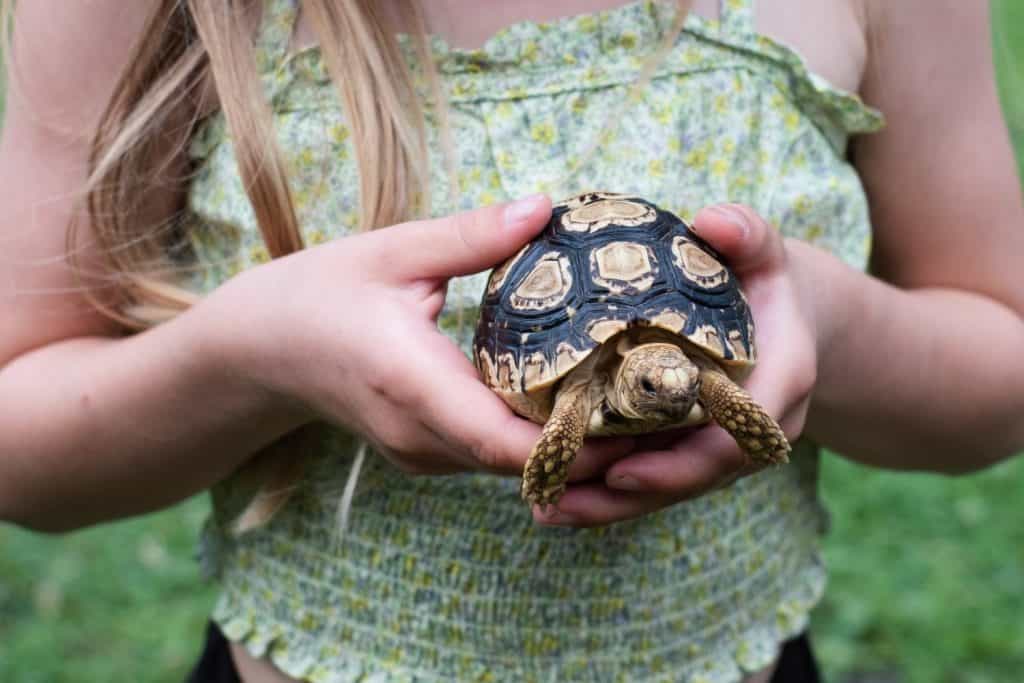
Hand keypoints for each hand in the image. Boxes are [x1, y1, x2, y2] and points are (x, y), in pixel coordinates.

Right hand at [214, 196, 631, 476]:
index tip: (639, 415)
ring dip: (568, 442)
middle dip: (593, 442)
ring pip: (510, 464)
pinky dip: (535, 437)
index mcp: (410, 382)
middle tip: (660, 402)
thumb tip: (547, 208)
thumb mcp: (389, 251)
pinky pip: (491, 455)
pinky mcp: (423, 452)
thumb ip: (471, 235)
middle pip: (522, 461)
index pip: (505, 439)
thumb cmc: (314, 295)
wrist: (254, 353)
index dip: (576, 440)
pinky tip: (573, 398)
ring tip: (633, 399)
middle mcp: (420, 434)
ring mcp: (420, 452)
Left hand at [534, 204, 821, 525]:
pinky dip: (609, 494)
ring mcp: (726, 447)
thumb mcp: (764, 252)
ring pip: (669, 489)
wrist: (788, 318)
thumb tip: (714, 220)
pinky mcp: (698, 451)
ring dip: (607, 507)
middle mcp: (755, 429)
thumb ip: (748, 235)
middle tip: (554, 501)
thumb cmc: (765, 282)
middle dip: (625, 499)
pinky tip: (555, 497)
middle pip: (690, 478)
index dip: (679, 462)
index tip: (619, 471)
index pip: (732, 439)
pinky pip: (657, 479)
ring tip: (542, 507)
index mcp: (777, 386)